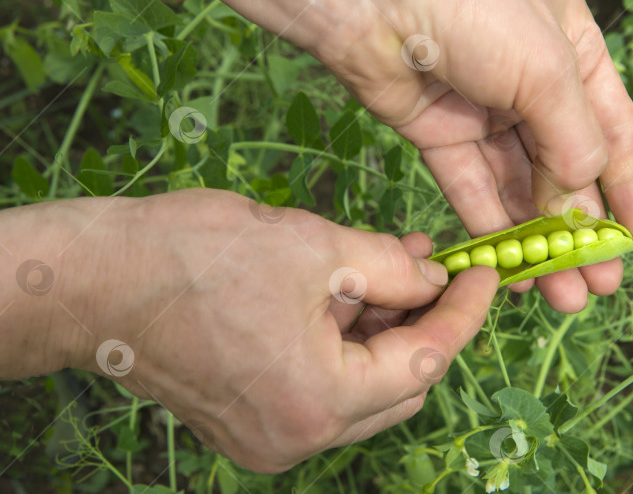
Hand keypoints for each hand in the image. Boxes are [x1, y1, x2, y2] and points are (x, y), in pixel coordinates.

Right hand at [56, 189, 497, 471]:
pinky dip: (343, 346)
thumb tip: (435, 279)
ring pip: (361, 389)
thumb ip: (391, 268)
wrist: (97, 281)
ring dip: (382, 332)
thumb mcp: (315, 246)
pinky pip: (322, 389)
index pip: (424, 361)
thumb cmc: (194, 256)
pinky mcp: (249, 422)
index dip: (463, 312)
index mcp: (320, 401)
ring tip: (387, 268)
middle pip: (398, 385)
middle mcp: (298, 437)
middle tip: (432, 268)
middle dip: (423, 322)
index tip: (484, 274)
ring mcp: (270, 438)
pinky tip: (345, 294)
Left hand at [147, 0, 632, 311]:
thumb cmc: (476, 7)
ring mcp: (481, 111)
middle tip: (599, 286)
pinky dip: (490, 228)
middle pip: (564, 169)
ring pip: (518, 188)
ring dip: (538, 242)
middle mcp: (530, 85)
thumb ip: (573, 141)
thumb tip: (581, 202)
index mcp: (573, 54)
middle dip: (583, 230)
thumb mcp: (547, 71)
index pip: (614, 132)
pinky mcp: (434, 132)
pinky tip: (509, 269)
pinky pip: (470, 187)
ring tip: (560, 295)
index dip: (631, 189)